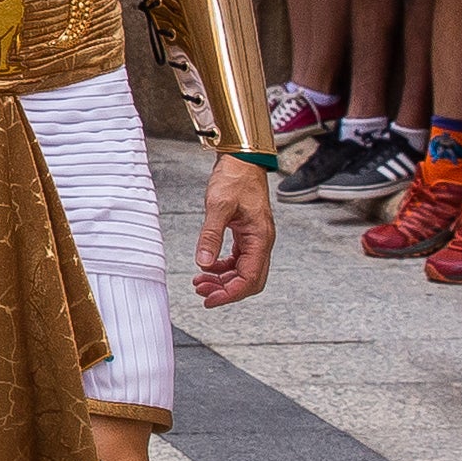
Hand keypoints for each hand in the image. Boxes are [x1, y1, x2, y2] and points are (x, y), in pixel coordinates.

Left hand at [194, 155, 274, 307]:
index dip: (230, 293)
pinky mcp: (246, 234)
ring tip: (200, 282)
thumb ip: (211, 235)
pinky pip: (238, 260)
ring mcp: (255, 239)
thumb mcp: (219, 206)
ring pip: (243, 271)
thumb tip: (204, 262)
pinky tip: (208, 267)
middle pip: (249, 280)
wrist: (242, 160)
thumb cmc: (235, 178)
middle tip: (202, 293)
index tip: (210, 300)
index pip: (250, 278)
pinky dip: (223, 268)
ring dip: (223, 280)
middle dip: (226, 290)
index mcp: (260, 238)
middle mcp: (261, 242)